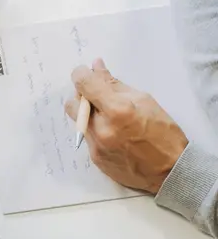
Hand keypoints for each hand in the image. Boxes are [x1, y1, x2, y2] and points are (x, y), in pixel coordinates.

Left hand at [64, 58, 187, 193]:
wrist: (167, 170)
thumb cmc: (163, 133)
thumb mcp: (144, 100)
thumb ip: (116, 85)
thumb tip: (96, 67)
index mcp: (117, 110)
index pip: (85, 85)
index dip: (80, 74)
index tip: (82, 71)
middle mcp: (101, 129)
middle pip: (72, 104)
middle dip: (80, 95)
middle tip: (96, 93)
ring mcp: (95, 146)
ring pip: (78, 121)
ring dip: (88, 113)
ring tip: (109, 114)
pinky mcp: (94, 158)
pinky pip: (87, 137)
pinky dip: (95, 129)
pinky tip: (113, 132)